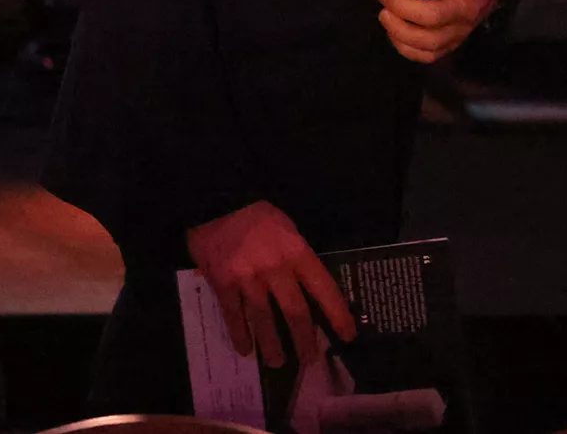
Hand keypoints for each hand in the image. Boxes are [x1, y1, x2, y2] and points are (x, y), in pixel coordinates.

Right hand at [185, 201, 356, 367]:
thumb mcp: (289, 230)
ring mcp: (248, 278)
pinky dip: (240, 335)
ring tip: (278, 363)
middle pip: (295, 312)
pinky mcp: (222, 284)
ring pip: (264, 320)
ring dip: (272, 345)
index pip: (324, 288)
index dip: (337, 314)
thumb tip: (309, 289)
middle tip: (310, 361)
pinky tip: (246, 350)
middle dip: (305, 340)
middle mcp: (276, 268)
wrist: (219, 203)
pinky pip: (233, 315)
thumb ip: (298, 259)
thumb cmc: (259, 216)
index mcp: (298, 252)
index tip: (347, 335)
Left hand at [376, 0, 504, 62]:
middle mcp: (464, 8)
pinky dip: (407, 49)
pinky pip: (430, 55)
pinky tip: (395, 34)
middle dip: (400, 6)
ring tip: (384, 15)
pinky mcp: (454, 42)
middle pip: (430, 17)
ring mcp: (460, 29)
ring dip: (399, 31)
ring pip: (428, 41)